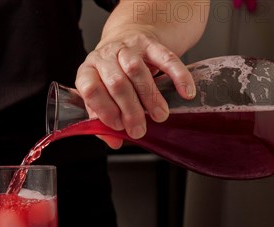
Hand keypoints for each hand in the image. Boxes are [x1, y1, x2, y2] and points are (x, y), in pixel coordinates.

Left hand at [76, 28, 195, 146]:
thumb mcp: (104, 97)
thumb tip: (114, 141)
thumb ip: (104, 122)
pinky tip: (185, 92)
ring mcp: (127, 47)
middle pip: (116, 83)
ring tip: (160, 116)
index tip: (119, 126)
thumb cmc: (114, 76)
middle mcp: (105, 57)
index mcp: (88, 72)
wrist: (127, 38)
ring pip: (136, 70)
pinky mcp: (150, 43)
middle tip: (140, 129)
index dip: (105, 110)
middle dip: (130, 111)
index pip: (91, 90)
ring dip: (150, 97)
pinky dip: (178, 76)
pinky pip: (165, 58)